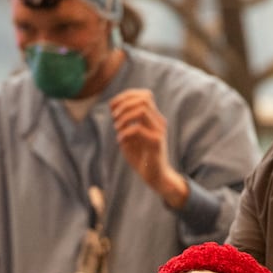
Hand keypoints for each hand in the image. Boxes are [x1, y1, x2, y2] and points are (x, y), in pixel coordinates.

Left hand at [110, 89, 187, 208]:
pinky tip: (121, 140)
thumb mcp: (129, 137)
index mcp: (153, 118)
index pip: (144, 95)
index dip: (126, 96)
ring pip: (142, 110)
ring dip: (125, 117)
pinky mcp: (157, 142)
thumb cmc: (141, 158)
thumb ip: (123, 122)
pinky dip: (125, 132)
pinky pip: (138, 129)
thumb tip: (113, 107)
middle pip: (144, 98)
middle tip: (114, 117)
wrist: (155, 177)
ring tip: (117, 127)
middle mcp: (158, 122)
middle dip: (124, 104)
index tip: (113, 107)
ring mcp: (159, 131)